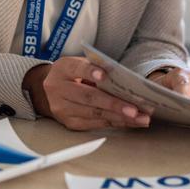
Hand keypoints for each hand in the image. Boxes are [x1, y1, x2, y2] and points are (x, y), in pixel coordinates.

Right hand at [23, 58, 149, 130]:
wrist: (50, 90)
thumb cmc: (73, 74)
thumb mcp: (80, 64)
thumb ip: (97, 67)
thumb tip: (124, 78)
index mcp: (62, 69)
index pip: (77, 69)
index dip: (90, 72)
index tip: (104, 76)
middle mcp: (58, 89)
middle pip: (89, 97)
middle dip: (114, 104)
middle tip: (135, 109)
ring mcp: (62, 109)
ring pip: (94, 114)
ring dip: (120, 117)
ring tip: (139, 118)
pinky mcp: (69, 123)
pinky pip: (94, 124)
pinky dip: (114, 123)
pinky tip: (129, 122)